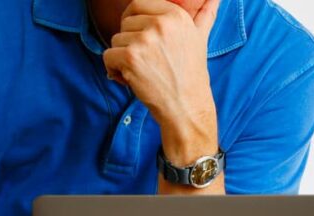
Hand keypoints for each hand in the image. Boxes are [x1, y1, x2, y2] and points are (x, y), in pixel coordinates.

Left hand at [103, 0, 219, 158]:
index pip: (137, 4)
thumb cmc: (191, 75)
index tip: (140, 39)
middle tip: (145, 61)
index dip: (134, 22)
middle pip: (125, 22)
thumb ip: (205, 14)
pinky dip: (114, 70)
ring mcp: (145, 40)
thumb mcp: (200, 39)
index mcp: (175, 15)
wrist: (187, 107)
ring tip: (142, 72)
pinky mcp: (131, 58)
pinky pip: (108, 56)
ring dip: (122, 58)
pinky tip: (130, 80)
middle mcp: (161, 24)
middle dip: (129, 42)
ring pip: (115, 40)